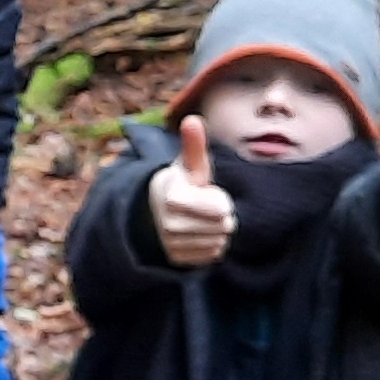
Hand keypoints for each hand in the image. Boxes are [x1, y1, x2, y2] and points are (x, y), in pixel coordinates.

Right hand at [147, 117, 234, 268]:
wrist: (157, 211)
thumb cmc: (182, 183)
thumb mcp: (189, 166)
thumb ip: (194, 146)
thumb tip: (193, 119)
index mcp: (174, 199)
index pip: (221, 210)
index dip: (221, 200)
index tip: (207, 193)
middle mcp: (169, 225)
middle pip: (223, 227)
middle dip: (222, 216)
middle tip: (206, 208)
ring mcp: (172, 245)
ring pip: (218, 242)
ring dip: (217, 231)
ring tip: (202, 220)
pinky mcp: (177, 260)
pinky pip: (212, 255)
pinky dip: (212, 245)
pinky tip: (200, 235)